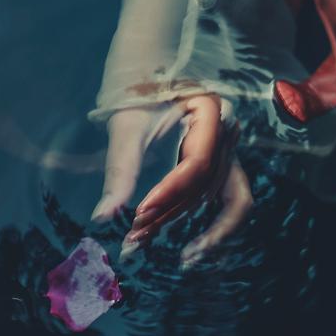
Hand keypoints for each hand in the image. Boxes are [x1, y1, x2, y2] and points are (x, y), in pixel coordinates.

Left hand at [91, 94, 252, 267]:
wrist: (151, 77)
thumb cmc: (138, 97)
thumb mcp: (126, 128)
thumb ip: (120, 172)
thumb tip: (103, 217)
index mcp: (210, 111)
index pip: (197, 162)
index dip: (170, 192)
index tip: (139, 214)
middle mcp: (229, 132)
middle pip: (207, 185)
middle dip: (173, 215)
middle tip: (136, 240)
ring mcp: (232, 151)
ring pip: (229, 199)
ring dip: (201, 228)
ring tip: (179, 257)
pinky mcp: (226, 167)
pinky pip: (232, 201)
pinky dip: (218, 226)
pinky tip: (198, 249)